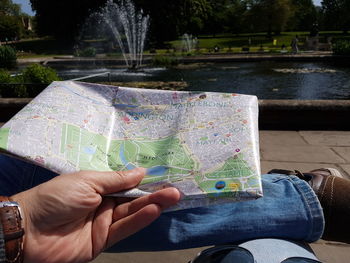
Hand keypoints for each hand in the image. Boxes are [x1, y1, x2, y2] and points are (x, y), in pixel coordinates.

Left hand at [12, 168, 179, 262]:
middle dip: (154, 195)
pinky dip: (139, 220)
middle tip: (175, 191)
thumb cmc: (57, 197)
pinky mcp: (102, 241)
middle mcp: (103, 204)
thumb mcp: (88, 181)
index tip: (164, 178)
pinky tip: (154, 211)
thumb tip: (141, 172)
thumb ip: (116, 180)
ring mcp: (103, 223)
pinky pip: (124, 229)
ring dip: (152, 206)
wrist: (30, 229)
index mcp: (98, 187)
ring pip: (132, 214)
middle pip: (133, 200)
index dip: (144, 183)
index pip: (126, 185)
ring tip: (172, 197)